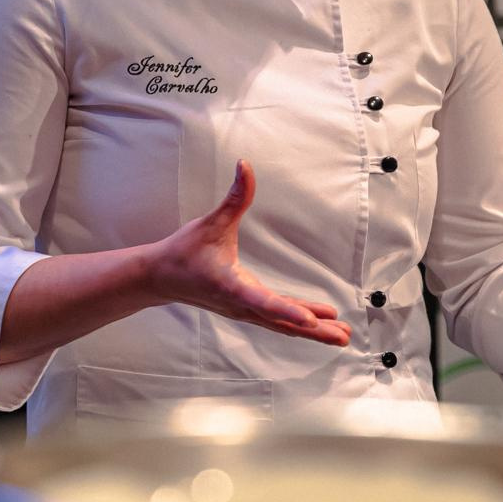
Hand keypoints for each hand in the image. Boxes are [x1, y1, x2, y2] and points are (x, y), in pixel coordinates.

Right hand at [145, 160, 351, 346]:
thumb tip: (245, 165)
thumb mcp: (210, 222)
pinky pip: (276, 321)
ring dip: (312, 332)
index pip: (262, 301)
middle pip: (281, 322)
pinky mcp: (245, 310)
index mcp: (230, 285)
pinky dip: (298, 324)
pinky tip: (318, 324)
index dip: (286, 310)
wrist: (161, 277)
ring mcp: (243, 311)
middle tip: (342, 336)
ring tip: (341, 336)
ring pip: (282, 326)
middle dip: (313, 330)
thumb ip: (233, 197)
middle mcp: (239, 304)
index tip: (310, 321)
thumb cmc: (184, 250)